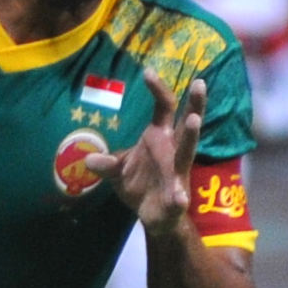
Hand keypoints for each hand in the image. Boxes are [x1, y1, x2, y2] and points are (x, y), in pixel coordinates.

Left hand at [82, 74, 203, 235]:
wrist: (153, 216)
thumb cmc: (139, 185)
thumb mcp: (117, 172)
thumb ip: (106, 164)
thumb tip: (87, 158)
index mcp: (160, 137)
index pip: (164, 107)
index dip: (157, 89)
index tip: (147, 71)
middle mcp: (173, 150)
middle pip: (187, 122)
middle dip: (195, 104)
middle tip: (200, 82)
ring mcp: (178, 172)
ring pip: (187, 151)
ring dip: (191, 136)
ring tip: (194, 121)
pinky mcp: (178, 197)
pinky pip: (179, 196)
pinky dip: (179, 197)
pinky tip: (180, 198)